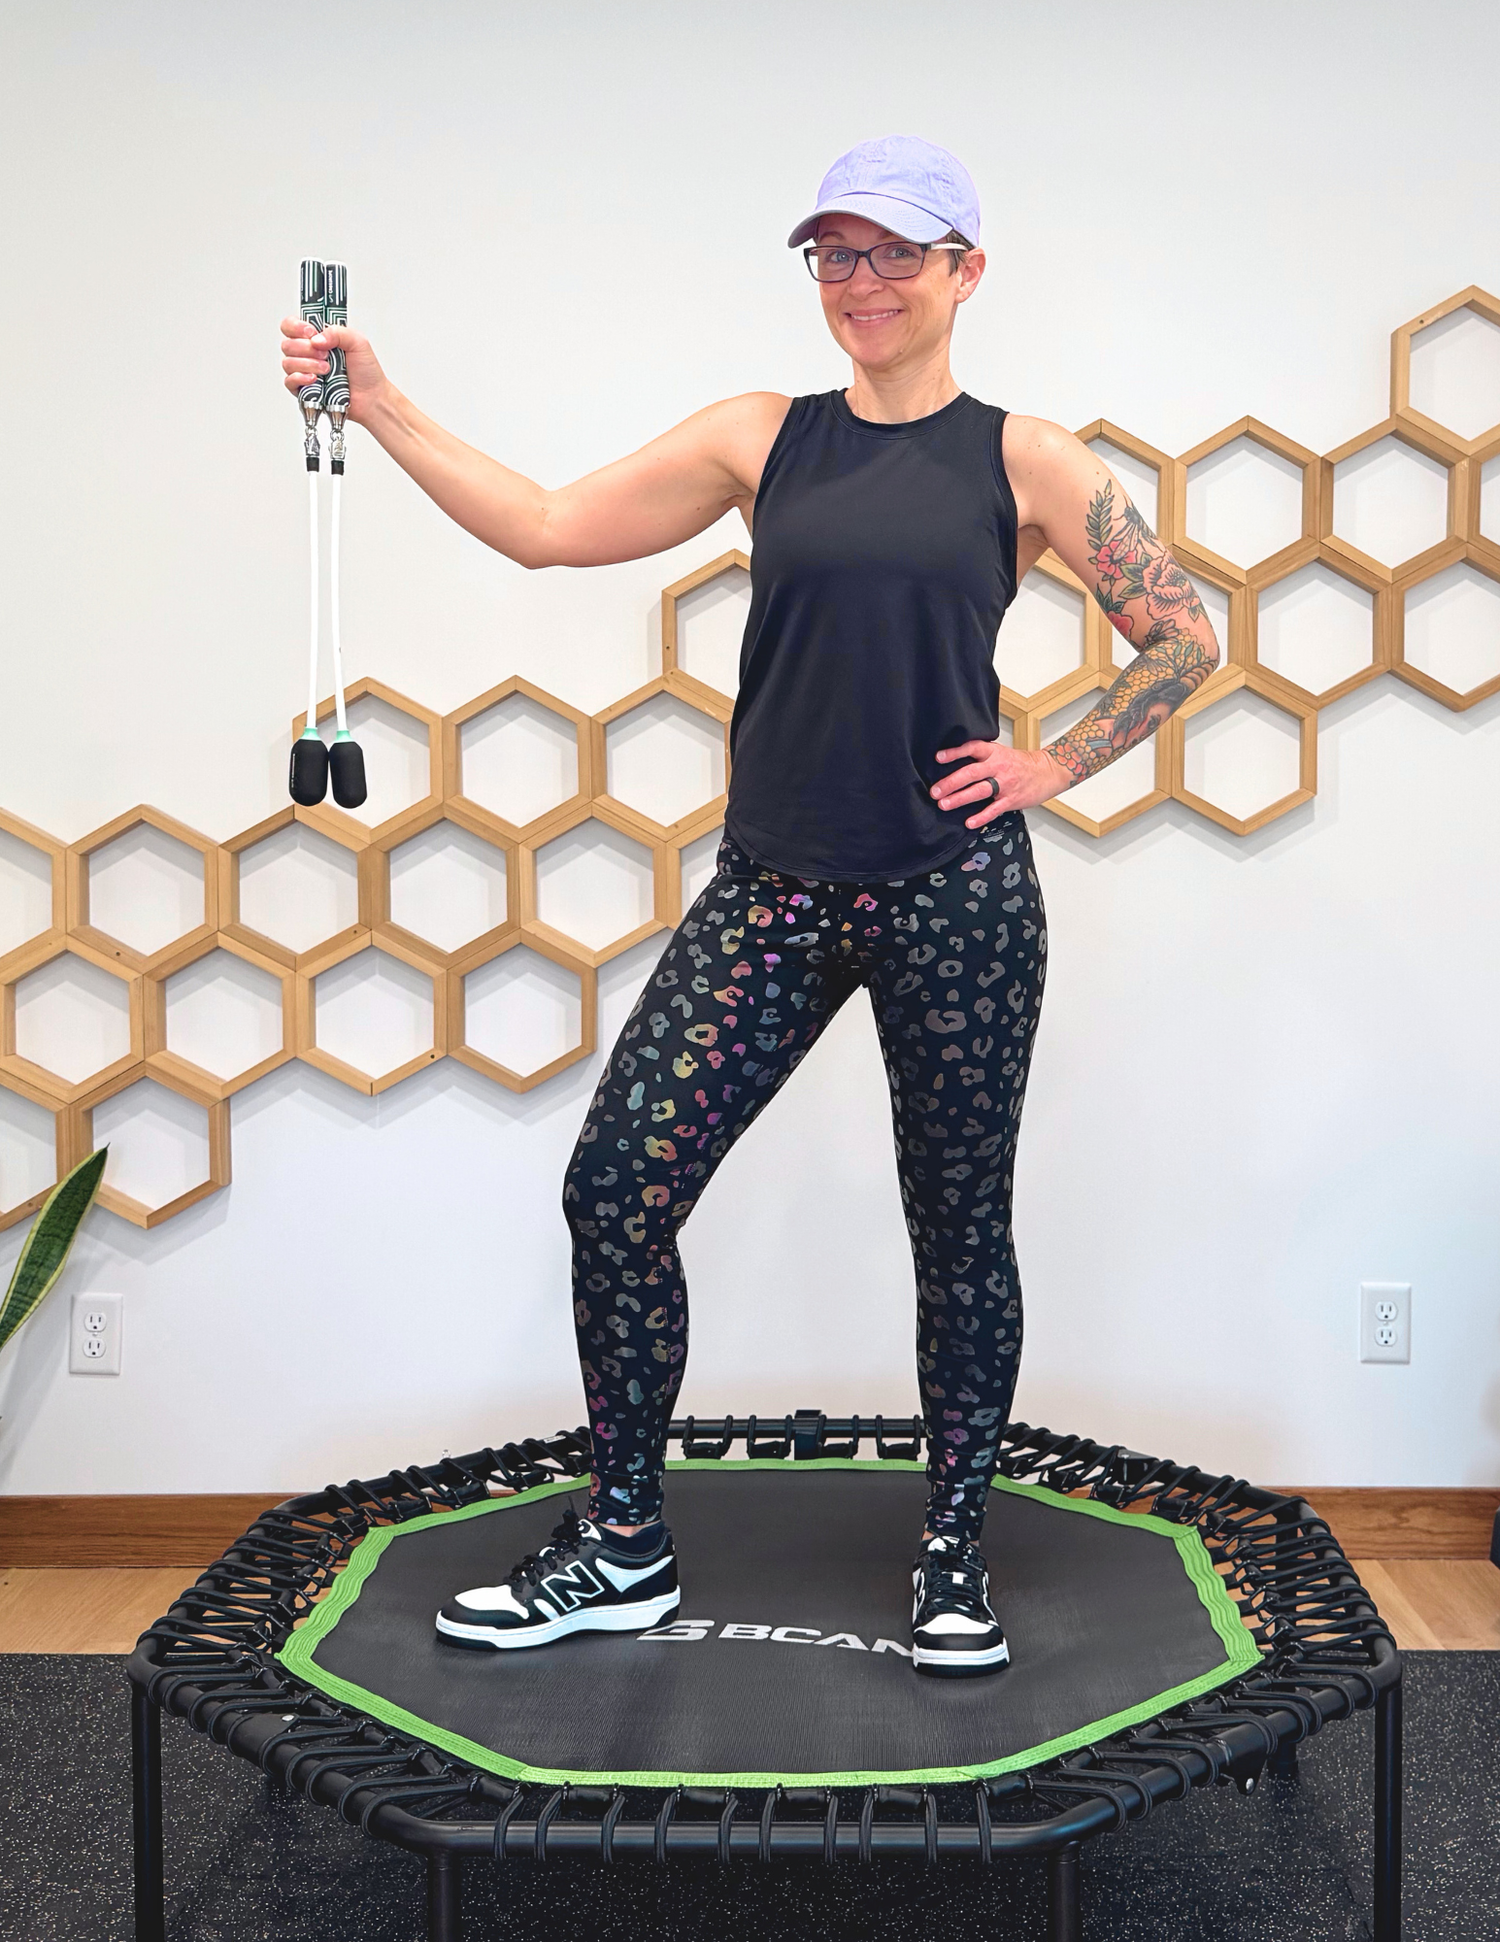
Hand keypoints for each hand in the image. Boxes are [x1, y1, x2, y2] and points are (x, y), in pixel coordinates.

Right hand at [279, 317, 389, 423]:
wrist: (372, 398)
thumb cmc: (367, 372)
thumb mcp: (357, 342)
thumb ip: (337, 332)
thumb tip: (316, 339)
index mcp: (318, 338)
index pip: (291, 326)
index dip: (295, 327)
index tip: (311, 332)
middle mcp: (308, 354)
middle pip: (287, 344)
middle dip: (305, 348)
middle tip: (326, 355)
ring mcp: (305, 372)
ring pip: (287, 363)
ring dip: (307, 364)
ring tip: (327, 370)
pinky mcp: (305, 390)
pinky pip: (289, 382)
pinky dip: (299, 379)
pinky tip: (314, 379)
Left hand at [931, 740, 1071, 824]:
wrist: (1047, 772)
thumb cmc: (1021, 764)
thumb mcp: (1001, 753)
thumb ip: (982, 757)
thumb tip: (954, 763)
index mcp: (994, 753)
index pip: (972, 748)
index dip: (955, 752)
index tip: (939, 758)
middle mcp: (998, 767)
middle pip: (971, 773)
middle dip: (951, 782)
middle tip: (935, 791)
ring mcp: (1005, 784)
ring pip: (980, 790)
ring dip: (960, 798)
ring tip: (944, 804)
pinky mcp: (1012, 799)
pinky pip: (994, 809)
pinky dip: (981, 817)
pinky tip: (969, 822)